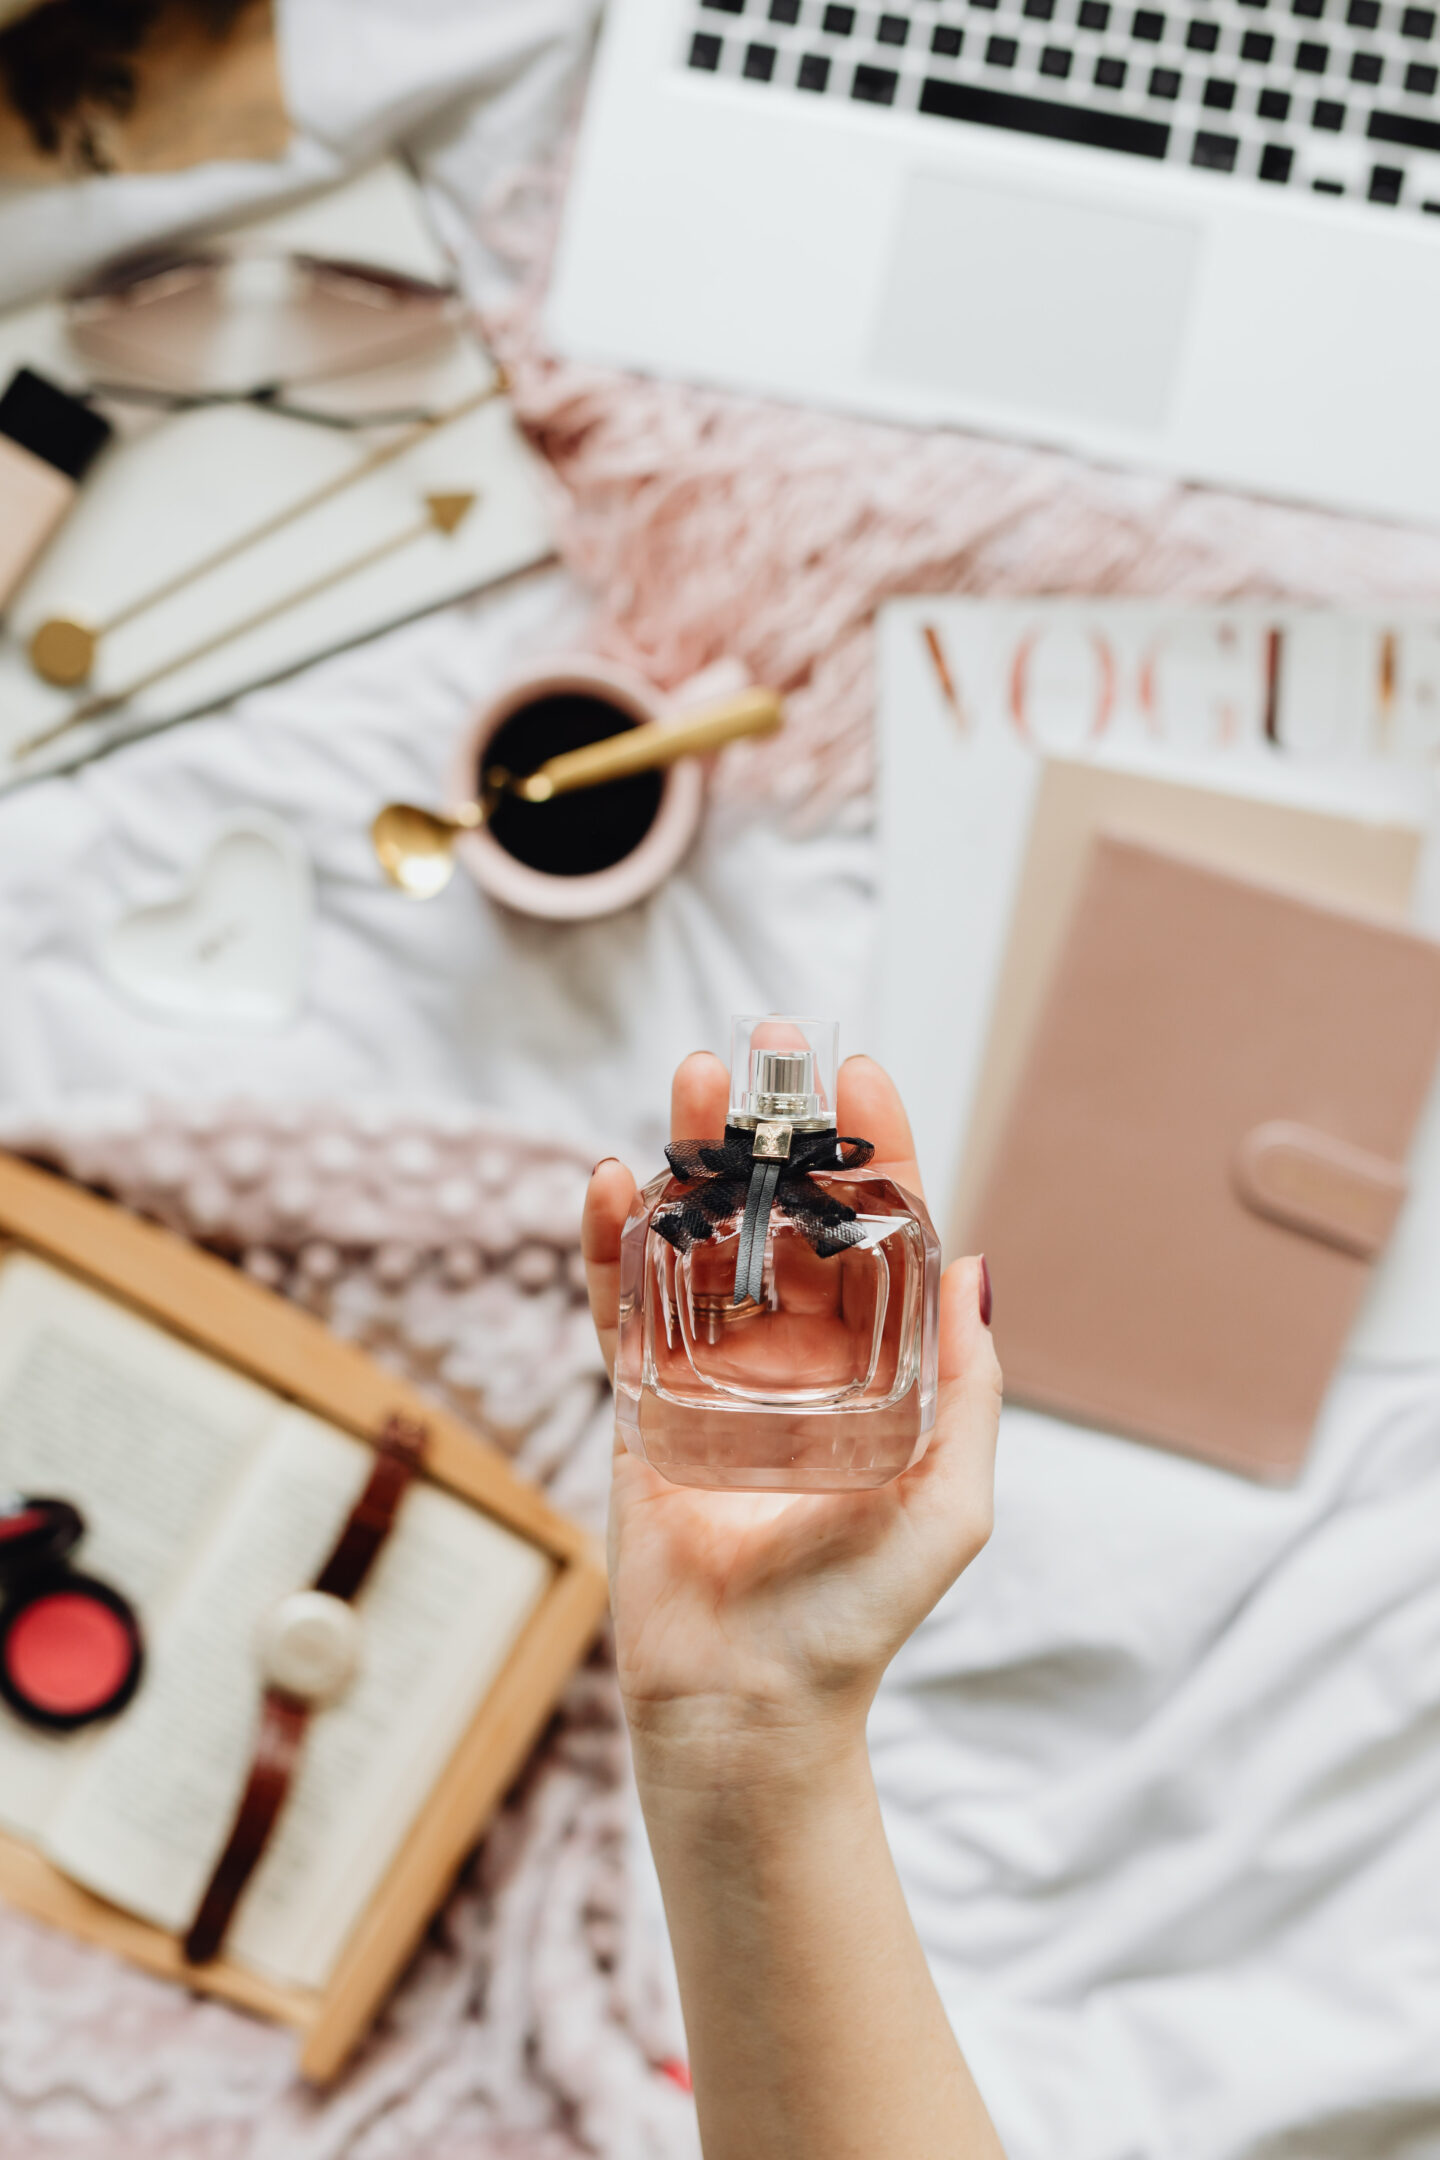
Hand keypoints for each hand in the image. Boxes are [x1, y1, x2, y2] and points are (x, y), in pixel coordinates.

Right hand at [583, 1051, 1000, 1784]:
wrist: (747, 1705)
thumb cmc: (856, 1616)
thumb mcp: (949, 1501)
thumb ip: (967, 1388)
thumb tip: (976, 1264)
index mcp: (870, 1369)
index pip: (872, 1234)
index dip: (869, 1152)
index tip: (859, 1075)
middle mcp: (792, 1356)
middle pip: (780, 1214)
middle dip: (774, 1129)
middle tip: (766, 1046)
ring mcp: (711, 1372)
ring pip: (700, 1239)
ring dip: (692, 1156)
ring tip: (692, 1078)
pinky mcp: (641, 1402)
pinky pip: (623, 1306)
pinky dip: (611, 1241)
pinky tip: (609, 1179)